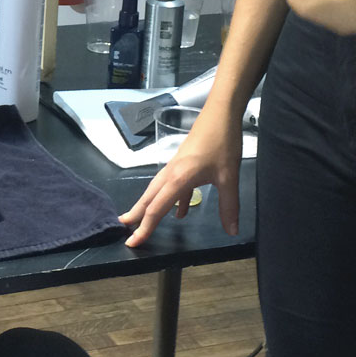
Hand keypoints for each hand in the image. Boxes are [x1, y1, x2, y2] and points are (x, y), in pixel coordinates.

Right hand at [119, 108, 242, 245]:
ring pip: (156, 192)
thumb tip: (231, 231)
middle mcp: (171, 173)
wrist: (220, 113)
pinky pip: (170, 186)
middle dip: (136, 216)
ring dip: (148, 207)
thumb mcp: (229, 177)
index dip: (144, 228)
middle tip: (123, 231)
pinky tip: (180, 212)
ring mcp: (174, 167)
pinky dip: (170, 201)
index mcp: (178, 179)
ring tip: (140, 221)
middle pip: (149, 199)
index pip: (156, 209)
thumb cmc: (222, 142)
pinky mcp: (182, 163)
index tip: (132, 243)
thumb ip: (229, 205)